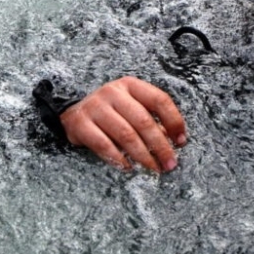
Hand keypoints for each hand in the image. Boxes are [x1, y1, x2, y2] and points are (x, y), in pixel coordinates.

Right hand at [60, 76, 186, 172]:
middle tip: (170, 163)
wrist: (72, 110)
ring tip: (153, 168)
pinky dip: (119, 158)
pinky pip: (104, 145)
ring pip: (126, 135)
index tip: (181, 141)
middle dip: (161, 146)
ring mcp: (95, 107)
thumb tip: (175, 141)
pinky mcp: (80, 124)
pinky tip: (129, 167)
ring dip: (143, 156)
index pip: (159, 100)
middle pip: (144, 121)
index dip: (174, 121)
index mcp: (130, 85)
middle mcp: (113, 93)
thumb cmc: (111, 111)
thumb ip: (151, 119)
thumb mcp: (131, 106)